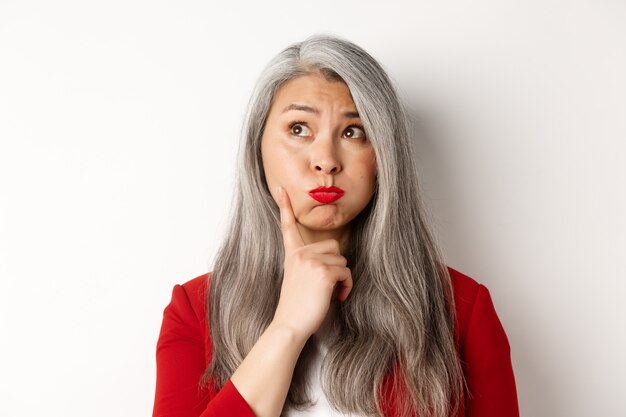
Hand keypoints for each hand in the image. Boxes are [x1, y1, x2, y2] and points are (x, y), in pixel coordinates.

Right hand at [271, 186, 352, 341]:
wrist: (290, 324)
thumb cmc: (297, 307)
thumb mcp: (298, 279)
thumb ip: (309, 264)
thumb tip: (333, 262)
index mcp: (292, 255)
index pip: (288, 227)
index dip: (285, 207)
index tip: (281, 189)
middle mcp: (300, 254)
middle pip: (334, 246)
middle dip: (336, 266)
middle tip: (327, 285)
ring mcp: (311, 261)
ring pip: (343, 261)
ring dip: (342, 279)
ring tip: (330, 294)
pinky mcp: (324, 272)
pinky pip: (346, 273)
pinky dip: (346, 287)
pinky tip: (337, 298)